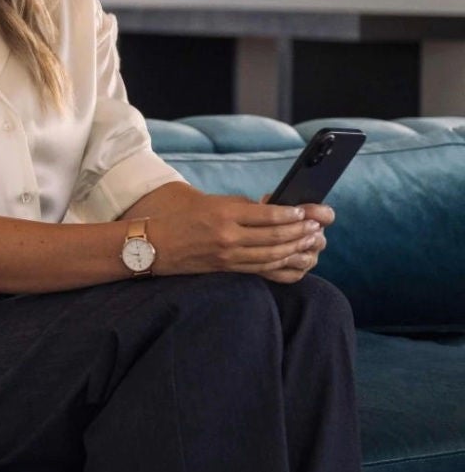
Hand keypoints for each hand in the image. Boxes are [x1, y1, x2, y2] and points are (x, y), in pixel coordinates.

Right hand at [142, 193, 333, 284]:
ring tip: (313, 242)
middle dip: (300, 233)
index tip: (305, 212)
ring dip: (296, 249)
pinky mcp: (228, 269)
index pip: (266, 215)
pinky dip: (282, 264)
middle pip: (274, 237)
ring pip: (272, 255)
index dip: (290, 215)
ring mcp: (229, 257)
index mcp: (223, 214)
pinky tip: (295, 258)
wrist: (154, 245)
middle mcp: (228, 237)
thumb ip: (240, 206)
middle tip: (318, 227)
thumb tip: (272, 210)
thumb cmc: (180, 217)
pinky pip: (262, 269)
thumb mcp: (209, 202)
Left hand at [259, 201, 333, 283]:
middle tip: (280, 231)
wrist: (253, 238)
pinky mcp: (296, 273)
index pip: (326, 215)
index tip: (300, 212)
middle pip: (318, 240)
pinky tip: (260, 261)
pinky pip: (290, 274)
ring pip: (304, 259)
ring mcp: (308, 259)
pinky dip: (275, 268)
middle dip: (298, 235)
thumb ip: (272, 204)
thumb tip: (267, 202)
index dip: (317, 213)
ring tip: (266, 248)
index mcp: (315, 219)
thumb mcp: (267, 206)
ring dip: (286, 253)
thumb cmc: (263, 217)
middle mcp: (316, 240)